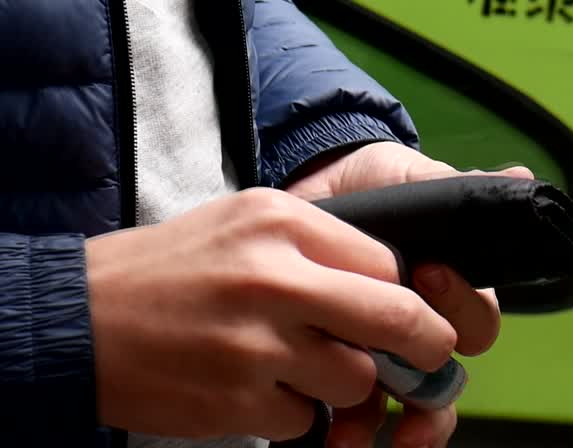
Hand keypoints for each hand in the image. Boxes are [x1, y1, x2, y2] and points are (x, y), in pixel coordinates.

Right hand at [87, 188, 458, 440]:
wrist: (78, 318)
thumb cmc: (172, 269)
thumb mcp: (247, 223)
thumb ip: (320, 244)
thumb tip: (394, 282)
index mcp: (284, 222)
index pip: (389, 264)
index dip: (403, 294)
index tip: (402, 310)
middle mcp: (276, 278)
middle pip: (397, 319)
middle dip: (424, 345)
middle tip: (423, 355)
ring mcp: (256, 343)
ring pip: (355, 380)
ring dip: (341, 385)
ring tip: (297, 366)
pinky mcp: (235, 399)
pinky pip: (303, 419)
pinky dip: (290, 412)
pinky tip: (254, 387)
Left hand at [284, 142, 532, 447]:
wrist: (313, 185)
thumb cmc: (378, 186)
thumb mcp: (414, 180)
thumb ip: (459, 190)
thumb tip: (522, 179)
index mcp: (452, 292)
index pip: (476, 321)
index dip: (460, 305)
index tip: (429, 273)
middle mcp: (422, 329)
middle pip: (446, 383)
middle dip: (434, 403)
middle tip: (411, 394)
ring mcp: (381, 349)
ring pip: (404, 407)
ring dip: (393, 428)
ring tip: (358, 435)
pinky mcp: (336, 360)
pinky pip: (351, 409)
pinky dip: (344, 429)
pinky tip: (327, 433)